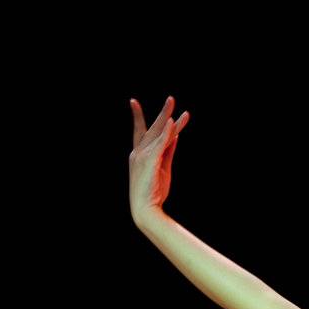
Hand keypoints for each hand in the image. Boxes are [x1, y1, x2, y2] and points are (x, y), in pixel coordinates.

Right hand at [129, 94, 188, 225]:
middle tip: (171, 98)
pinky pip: (161, 144)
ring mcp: (143, 156)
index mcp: (139, 154)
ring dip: (168, 118)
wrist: (146, 210)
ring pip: (158, 133)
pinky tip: (173, 122)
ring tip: (174, 103)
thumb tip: (175, 135)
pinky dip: (167, 133)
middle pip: (153, 128)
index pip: (140, 132)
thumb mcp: (163, 168)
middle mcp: (138, 152)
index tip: (133, 102)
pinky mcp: (151, 161)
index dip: (138, 117)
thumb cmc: (154, 193)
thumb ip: (167, 150)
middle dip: (162, 113)